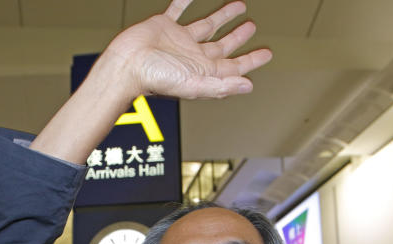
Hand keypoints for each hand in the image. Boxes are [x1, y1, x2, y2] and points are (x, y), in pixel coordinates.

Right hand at [102, 0, 271, 100]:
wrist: (126, 64)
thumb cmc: (154, 79)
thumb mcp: (194, 85)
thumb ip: (222, 85)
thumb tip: (247, 86)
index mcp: (202, 71)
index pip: (234, 66)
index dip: (251, 60)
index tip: (266, 53)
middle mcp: (193, 55)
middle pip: (223, 45)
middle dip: (238, 37)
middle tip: (251, 27)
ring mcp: (179, 40)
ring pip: (207, 25)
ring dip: (222, 16)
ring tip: (238, 6)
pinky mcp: (164, 25)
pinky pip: (179, 9)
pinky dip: (186, 0)